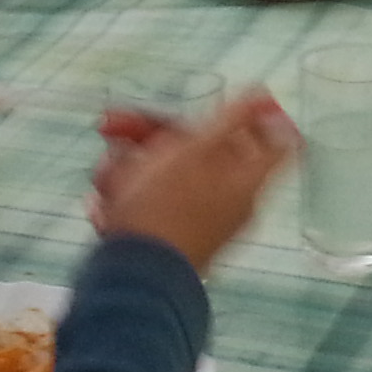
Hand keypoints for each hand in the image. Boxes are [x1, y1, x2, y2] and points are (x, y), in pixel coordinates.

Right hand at [89, 93, 299, 273]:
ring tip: (104, 178)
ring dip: (130, 168)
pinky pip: (152, 205)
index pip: (270, 140)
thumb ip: (231, 120)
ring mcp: (200, 223)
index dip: (249, 115)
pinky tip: (101, 203)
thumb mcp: (196, 150)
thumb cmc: (164, 207)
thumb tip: (265, 93)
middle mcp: (230, 202)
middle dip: (152, 137)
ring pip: (167, 176)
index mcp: (246, 179)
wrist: (135, 278)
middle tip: (110, 126)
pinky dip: (126, 197)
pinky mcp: (172, 240)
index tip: (219, 104)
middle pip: (201, 151)